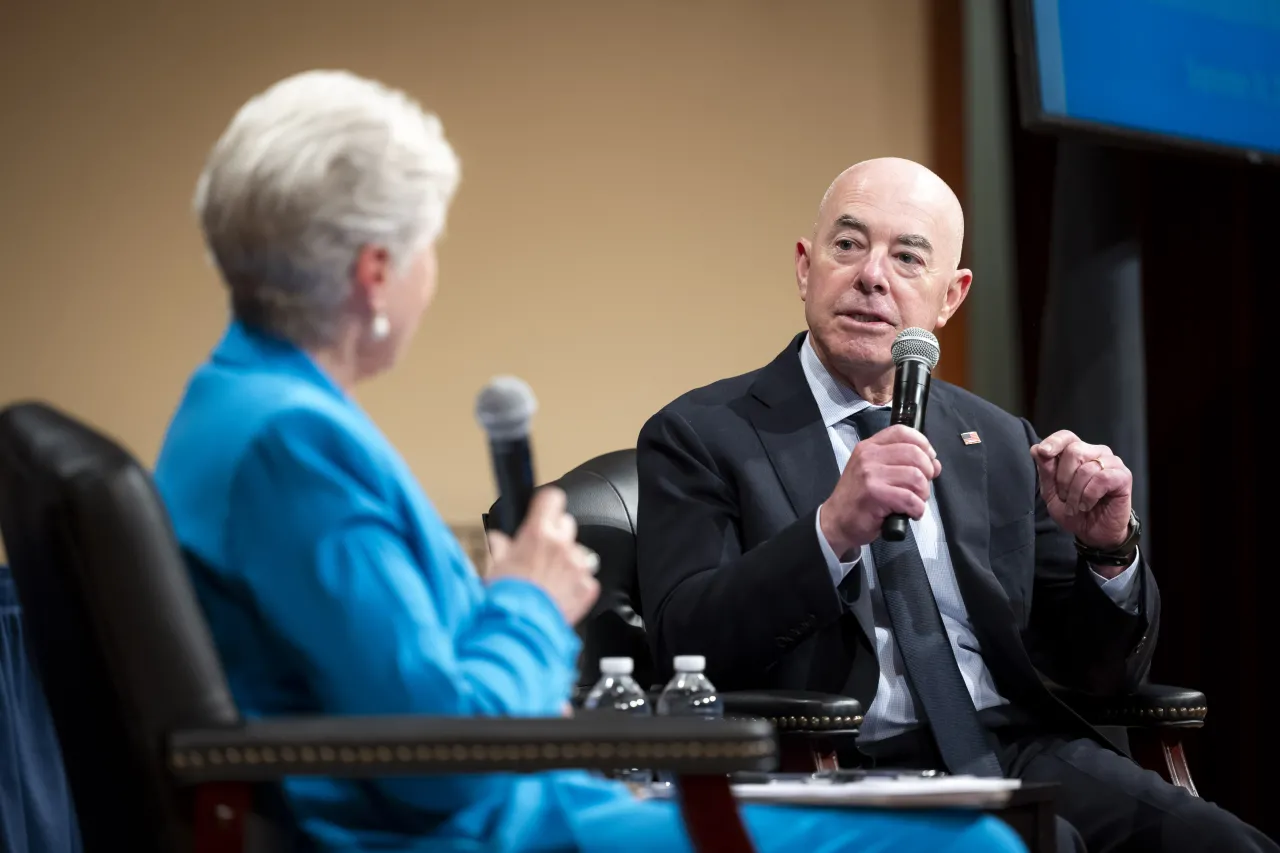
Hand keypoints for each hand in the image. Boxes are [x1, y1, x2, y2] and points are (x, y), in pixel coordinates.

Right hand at [486, 487, 599, 625]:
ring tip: (549, 581)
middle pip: (567, 523)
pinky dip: (576, 585)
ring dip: (567, 562)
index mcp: (537, 534)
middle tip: (542, 553)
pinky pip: (586, 578)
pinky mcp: (588, 586)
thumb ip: (500, 548)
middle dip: (556, 534)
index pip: (552, 498)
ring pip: (577, 553)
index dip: (548, 503)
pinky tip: (559, 596)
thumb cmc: (505, 599)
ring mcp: (577, 565)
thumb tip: (498, 540)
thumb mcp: (494, 568)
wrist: (520, 628)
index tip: (546, 508)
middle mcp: (561, 544)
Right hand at [819, 424, 941, 555]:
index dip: (923, 443)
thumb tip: (935, 464)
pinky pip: (910, 499)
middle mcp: (869, 457)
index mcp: (869, 447)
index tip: (929, 458)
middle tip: (921, 487)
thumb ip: (902, 463)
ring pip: (916, 476)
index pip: (902, 432)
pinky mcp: (875, 495)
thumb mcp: (874, 472)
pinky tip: (910, 513)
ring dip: (923, 493)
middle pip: (915, 453)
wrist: (836, 521)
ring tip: (914, 502)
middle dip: (927, 473)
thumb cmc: (858, 498)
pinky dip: (917, 509)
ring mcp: (871, 475)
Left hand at [1031, 430, 1132, 549]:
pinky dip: (1089, 495)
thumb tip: (1036, 448)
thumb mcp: (1051, 493)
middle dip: (1063, 479)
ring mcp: (1112, 463)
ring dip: (1075, 493)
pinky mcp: (1123, 476)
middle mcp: (1096, 452)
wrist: (1094, 533)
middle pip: (1074, 451)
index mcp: (1078, 453)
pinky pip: (1101, 478)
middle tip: (1066, 498)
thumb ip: (1046, 471)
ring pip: (1086, 468)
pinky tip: (1088, 504)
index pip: (1066, 436)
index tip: (1044, 452)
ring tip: (1077, 506)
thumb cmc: (1074, 511)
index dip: (1054, 442)